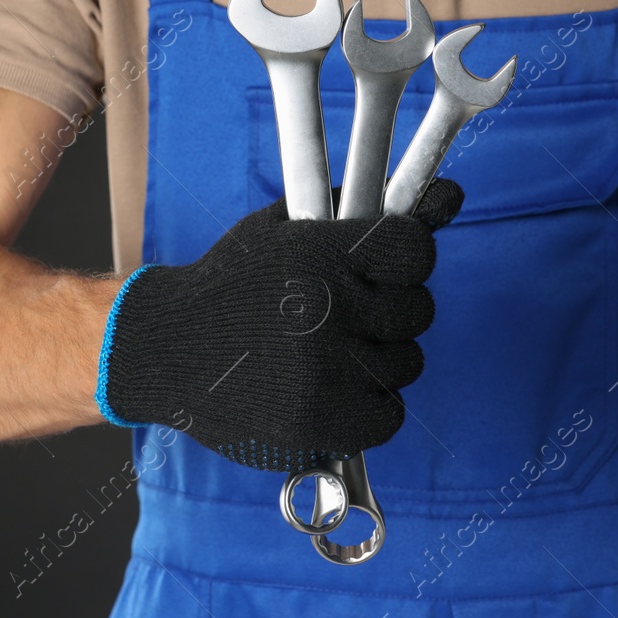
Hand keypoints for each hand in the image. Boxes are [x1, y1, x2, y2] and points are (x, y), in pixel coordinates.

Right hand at [95, 179, 462, 471]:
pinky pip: (391, 415)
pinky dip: (371, 406)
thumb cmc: (235, 282)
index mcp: (319, 254)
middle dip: (391, 310)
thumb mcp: (291, 228)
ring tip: (330, 352)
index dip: (407, 259)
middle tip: (348, 314)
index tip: (385, 269)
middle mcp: (326, 310)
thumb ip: (370, 210)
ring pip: (408, 363)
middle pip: (418, 310)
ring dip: (380, 358)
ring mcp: (324, 371)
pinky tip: (335, 388)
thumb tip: (452, 195)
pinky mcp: (319, 422)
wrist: (166, 351)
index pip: (415, 251)